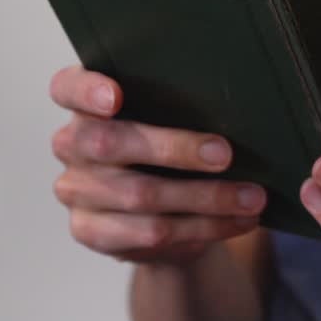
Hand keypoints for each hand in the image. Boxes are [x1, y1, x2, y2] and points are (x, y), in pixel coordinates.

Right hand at [48, 65, 266, 264]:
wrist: (156, 213)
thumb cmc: (167, 148)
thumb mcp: (168, 120)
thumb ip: (177, 106)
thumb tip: (235, 105)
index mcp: (85, 104)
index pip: (68, 87)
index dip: (87, 90)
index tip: (114, 96)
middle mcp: (72, 144)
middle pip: (110, 143)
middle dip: (174, 148)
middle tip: (224, 154)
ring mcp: (76, 190)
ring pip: (141, 195)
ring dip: (206, 198)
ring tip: (252, 197)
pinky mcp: (90, 231)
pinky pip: (151, 232)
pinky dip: (204, 227)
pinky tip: (237, 220)